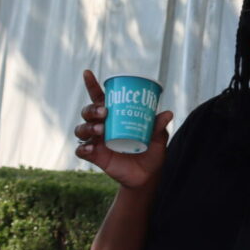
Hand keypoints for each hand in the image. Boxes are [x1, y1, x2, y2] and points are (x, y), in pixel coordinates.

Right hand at [74, 69, 172, 187]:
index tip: (87, 72)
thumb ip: (158, 127)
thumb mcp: (157, 139)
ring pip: (81, 129)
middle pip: (87, 112)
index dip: (91, 84)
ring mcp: (96, 141)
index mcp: (114, 116)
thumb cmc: (151, 152)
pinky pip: (81, 150)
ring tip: (100, 130)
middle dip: (92, 109)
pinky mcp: (94, 156)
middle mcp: (102, 125)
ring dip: (88, 127)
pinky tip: (91, 147)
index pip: (99, 97)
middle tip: (105, 112)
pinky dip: (83, 148)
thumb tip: (168, 113)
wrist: (147, 176)